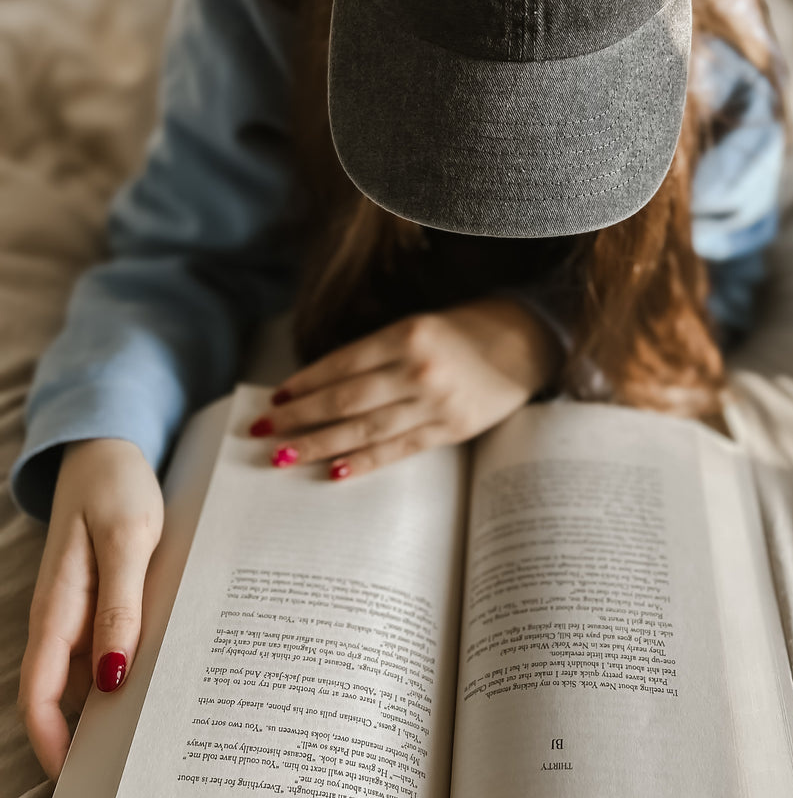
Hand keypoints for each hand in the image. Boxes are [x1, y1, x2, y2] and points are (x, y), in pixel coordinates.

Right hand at [19, 439, 163, 779]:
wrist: (109, 445)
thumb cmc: (115, 485)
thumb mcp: (127, 538)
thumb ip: (119, 604)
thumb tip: (113, 677)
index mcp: (56, 607)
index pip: (40, 693)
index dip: (52, 741)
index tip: (80, 775)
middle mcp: (63, 615)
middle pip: (69, 693)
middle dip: (94, 731)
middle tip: (142, 757)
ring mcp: (80, 606)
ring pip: (94, 669)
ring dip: (121, 697)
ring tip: (169, 720)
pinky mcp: (102, 594)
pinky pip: (112, 639)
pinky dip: (135, 658)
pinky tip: (173, 665)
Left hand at [250, 298, 562, 479]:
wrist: (525, 343)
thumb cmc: (462, 331)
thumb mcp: (419, 326)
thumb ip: (377, 353)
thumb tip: (320, 386)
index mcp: (408, 334)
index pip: (343, 363)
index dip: (306, 383)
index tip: (275, 399)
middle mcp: (420, 369)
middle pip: (346, 399)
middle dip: (300, 418)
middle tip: (262, 433)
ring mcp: (436, 402)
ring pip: (365, 429)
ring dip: (320, 444)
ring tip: (284, 457)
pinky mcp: (450, 429)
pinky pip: (398, 450)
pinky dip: (364, 462)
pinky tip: (334, 471)